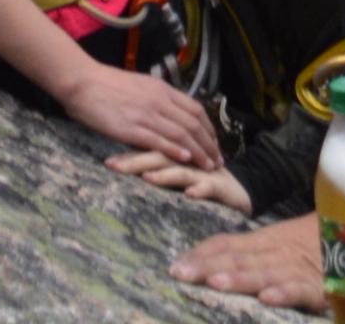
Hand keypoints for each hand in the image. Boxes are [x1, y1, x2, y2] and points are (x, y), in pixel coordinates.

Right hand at [54, 62, 216, 167]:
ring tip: (208, 167)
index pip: (195, 110)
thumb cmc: (106, 84)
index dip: (209, 129)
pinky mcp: (131, 127)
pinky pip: (158, 140)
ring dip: (198, 152)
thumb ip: (155, 98)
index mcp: (161, 90)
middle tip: (217, 161)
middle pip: (194, 124)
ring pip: (181, 134)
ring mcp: (146, 114)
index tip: (214, 143)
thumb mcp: (138, 85)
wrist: (82, 81)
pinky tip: (185, 159)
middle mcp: (158, 101)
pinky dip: (175, 150)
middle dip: (209, 144)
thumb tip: (168, 111)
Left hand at [105, 148, 248, 213]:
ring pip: (182, 170)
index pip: (148, 150)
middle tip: (113, 166)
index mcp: (174, 155)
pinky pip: (208, 188)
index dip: (127, 153)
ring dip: (164, 173)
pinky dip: (199, 190)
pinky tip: (189, 195)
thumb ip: (156, 169)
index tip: (106, 160)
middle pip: (159, 156)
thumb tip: (127, 166)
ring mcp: (202, 173)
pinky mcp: (219, 186)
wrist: (238, 189)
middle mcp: (186, 161)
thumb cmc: (202, 181)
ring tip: (146, 177)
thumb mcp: (176, 175)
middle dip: (136, 162)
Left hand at [167, 214, 320, 302]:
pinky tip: (268, 298)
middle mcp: (278, 252)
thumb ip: (251, 253)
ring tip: (216, 284)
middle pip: (240, 259)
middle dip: (209, 267)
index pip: (228, 245)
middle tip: (182, 274)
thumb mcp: (281, 245)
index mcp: (266, 241)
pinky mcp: (321, 287)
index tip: (176, 266)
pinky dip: (285, 292)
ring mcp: (299, 269)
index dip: (202, 254)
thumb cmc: (315, 244)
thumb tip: (210, 264)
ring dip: (240, 279)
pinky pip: (301, 290)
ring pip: (266, 273)